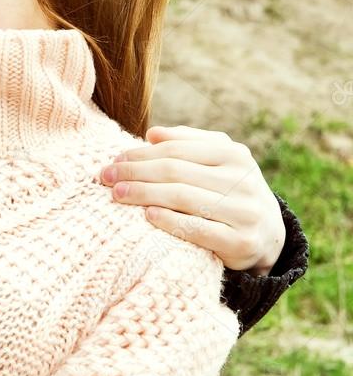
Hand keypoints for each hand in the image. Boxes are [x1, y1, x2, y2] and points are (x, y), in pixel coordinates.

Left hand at [99, 124, 285, 274]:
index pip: (177, 150)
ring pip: (183, 198)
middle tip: (105, 176)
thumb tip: (151, 133)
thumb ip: (187, 144)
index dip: (141, 154)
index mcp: (234, 154)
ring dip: (144, 195)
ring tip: (116, 194)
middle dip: (135, 173)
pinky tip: (147, 215)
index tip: (114, 160)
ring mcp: (244, 212)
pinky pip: (199, 229)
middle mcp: (243, 180)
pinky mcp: (242, 242)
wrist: (269, 236)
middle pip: (176, 172)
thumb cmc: (229, 191)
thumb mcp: (217, 162)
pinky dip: (170, 221)